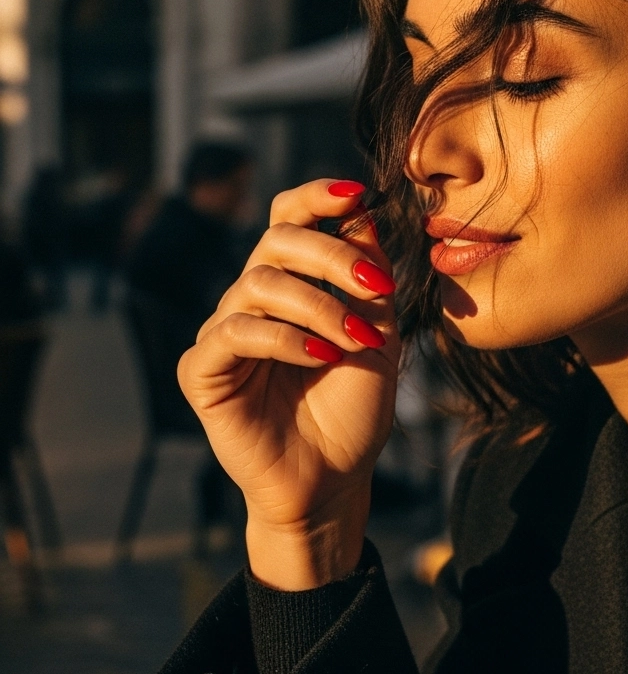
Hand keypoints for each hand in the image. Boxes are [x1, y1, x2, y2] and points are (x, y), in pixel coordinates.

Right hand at [178, 180, 399, 587]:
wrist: (333, 480)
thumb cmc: (352, 409)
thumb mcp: (377, 333)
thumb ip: (367, 273)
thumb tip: (360, 207)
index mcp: (289, 284)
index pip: (287, 219)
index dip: (314, 197)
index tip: (356, 193)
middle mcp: (249, 300)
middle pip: (274, 241)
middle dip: (330, 255)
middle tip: (374, 286)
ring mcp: (223, 334)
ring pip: (259, 284)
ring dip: (319, 305)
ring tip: (355, 339)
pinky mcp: (203, 372)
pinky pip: (235, 332)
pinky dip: (285, 338)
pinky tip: (320, 357)